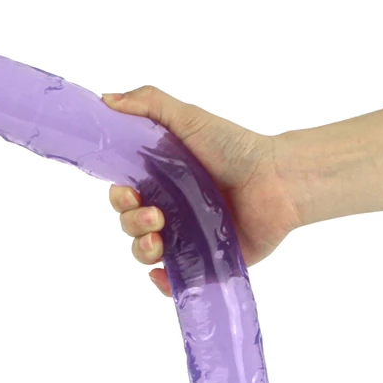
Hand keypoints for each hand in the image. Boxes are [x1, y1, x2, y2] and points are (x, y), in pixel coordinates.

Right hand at [101, 87, 300, 296]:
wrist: (276, 180)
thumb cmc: (236, 148)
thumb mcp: (190, 118)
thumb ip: (149, 104)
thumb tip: (106, 100)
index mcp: (161, 180)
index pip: (123, 195)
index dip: (118, 197)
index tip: (127, 192)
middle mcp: (170, 210)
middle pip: (130, 225)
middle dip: (131, 222)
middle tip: (154, 215)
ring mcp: (187, 238)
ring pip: (146, 253)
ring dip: (142, 249)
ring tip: (159, 237)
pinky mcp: (206, 262)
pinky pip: (175, 281)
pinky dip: (162, 282)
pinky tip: (162, 274)